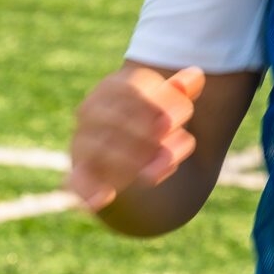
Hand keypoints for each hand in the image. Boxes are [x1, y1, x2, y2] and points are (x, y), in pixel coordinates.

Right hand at [66, 64, 206, 211]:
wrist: (129, 151)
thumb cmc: (150, 119)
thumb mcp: (167, 103)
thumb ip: (181, 91)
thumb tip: (196, 75)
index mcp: (112, 87)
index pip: (131, 86)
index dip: (159, 101)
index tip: (185, 115)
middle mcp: (91, 111)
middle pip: (115, 117)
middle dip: (147, 131)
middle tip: (173, 139)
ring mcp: (82, 142)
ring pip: (99, 148)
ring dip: (132, 159)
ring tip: (165, 165)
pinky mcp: (80, 172)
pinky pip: (77, 180)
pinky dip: (87, 190)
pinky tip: (106, 197)